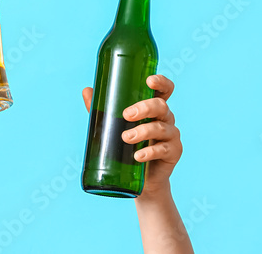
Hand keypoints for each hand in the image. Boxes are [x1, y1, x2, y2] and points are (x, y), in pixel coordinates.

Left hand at [81, 75, 181, 197]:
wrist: (141, 181)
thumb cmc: (128, 147)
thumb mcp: (114, 126)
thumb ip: (103, 110)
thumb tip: (87, 90)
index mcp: (154, 108)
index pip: (164, 90)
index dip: (161, 82)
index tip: (149, 81)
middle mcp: (165, 118)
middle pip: (161, 106)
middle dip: (145, 108)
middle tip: (127, 115)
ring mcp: (171, 135)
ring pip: (161, 128)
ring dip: (143, 131)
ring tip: (126, 138)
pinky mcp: (174, 152)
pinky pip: (164, 149)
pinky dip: (150, 152)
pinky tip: (138, 156)